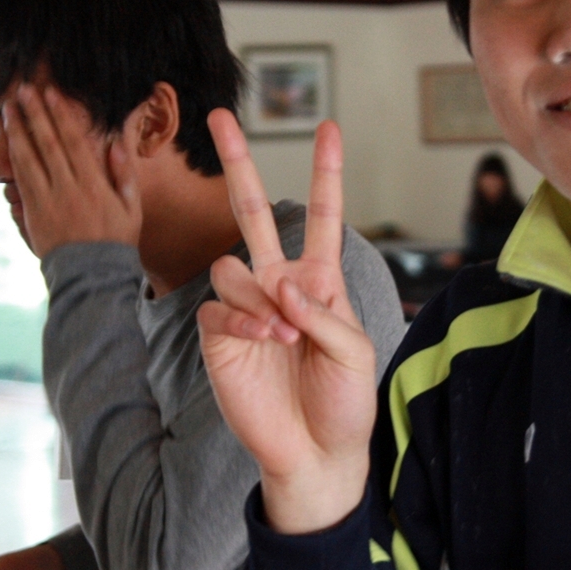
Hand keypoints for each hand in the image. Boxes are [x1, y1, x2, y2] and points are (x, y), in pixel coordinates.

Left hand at [3, 85, 142, 256]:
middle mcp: (69, 188)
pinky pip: (22, 178)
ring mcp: (48, 200)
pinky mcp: (33, 212)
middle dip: (35, 114)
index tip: (51, 94)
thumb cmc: (116, 241)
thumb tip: (116, 144)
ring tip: (8, 109)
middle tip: (23, 90)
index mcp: (94, 184)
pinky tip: (9, 141)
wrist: (92, 277)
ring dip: (18, 130)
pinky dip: (14, 156)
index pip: (74, 141)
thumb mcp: (132, 208)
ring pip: (29, 158)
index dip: (61, 115)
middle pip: (48, 143)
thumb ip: (125, 175)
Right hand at [197, 110, 379, 534]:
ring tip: (285, 332)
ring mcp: (246, 309)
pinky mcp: (218, 338)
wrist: (316, 453)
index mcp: (320, 281)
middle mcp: (279, 285)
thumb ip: (321, 311)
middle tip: (219, 116)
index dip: (325, 173)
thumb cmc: (345, 403)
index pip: (324, 216)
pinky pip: (217, 306)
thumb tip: (278, 280)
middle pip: (254, 212)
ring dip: (260, 294)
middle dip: (238, 164)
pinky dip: (244, 319)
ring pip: (233, 265)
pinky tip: (265, 338)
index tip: (328, 128)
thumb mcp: (353, 352)